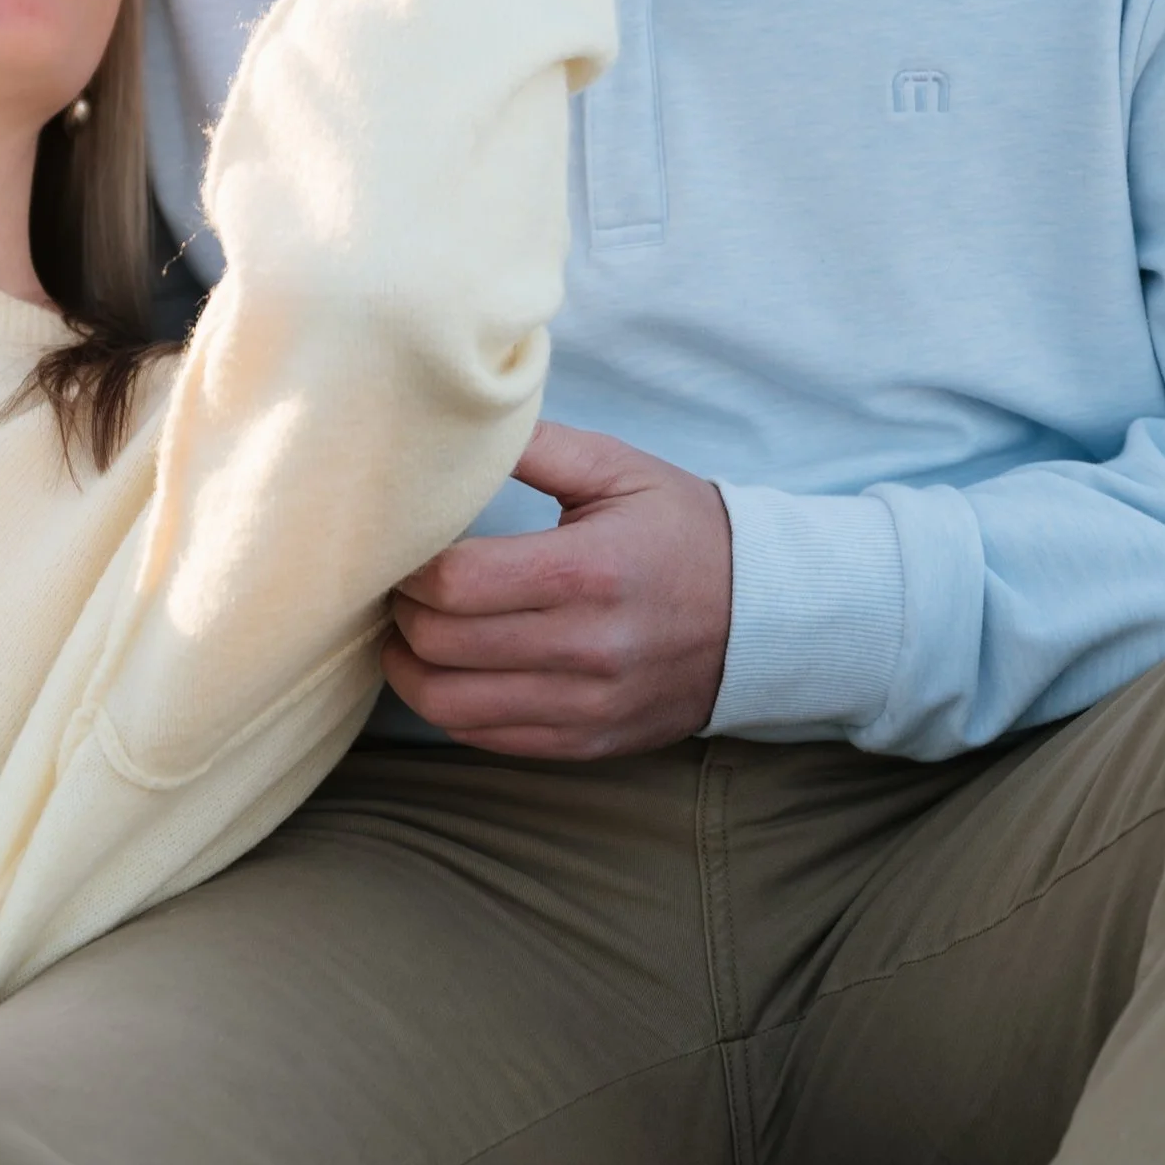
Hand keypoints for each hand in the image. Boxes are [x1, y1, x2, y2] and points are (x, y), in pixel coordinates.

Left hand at [383, 420, 730, 759]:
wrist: (764, 615)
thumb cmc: (681, 530)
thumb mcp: (617, 469)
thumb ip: (535, 445)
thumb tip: (456, 423)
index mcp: (588, 571)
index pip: (457, 584)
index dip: (412, 567)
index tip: (408, 549)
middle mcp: (586, 647)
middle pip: (443, 645)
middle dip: (402, 612)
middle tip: (400, 586)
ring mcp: (586, 704)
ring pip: (451, 706)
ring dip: (410, 669)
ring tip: (408, 635)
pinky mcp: (585, 741)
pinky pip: (486, 738)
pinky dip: (448, 708)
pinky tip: (447, 673)